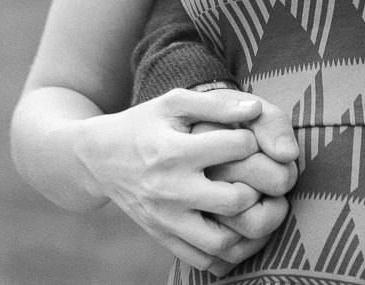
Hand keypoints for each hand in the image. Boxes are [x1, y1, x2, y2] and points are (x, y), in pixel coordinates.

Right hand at [73, 88, 285, 271]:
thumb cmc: (143, 125)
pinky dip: (228, 253)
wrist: (99, 159)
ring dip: (249, 227)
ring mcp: (166, 219)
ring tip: (257, 206)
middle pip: (235, 200)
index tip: (250, 139)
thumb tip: (256, 110)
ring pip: (222, 241)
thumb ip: (215, 105)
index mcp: (174, 151)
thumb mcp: (172, 104)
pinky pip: (203, 260)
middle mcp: (170, 190)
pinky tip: (239, 230)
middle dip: (260, 187)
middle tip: (265, 177)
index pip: (235, 147)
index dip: (252, 139)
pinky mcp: (163, 237)